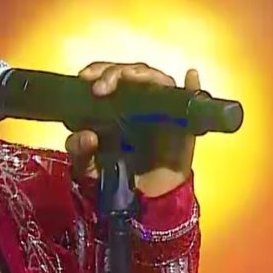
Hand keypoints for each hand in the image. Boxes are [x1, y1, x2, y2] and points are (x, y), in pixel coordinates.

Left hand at [65, 63, 199, 197]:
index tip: (85, 77)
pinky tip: (190, 75)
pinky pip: (191, 103)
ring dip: (144, 76)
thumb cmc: (116, 177)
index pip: (109, 76)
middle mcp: (139, 103)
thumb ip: (80, 151)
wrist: (142, 202)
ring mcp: (163, 112)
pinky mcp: (183, 128)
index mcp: (115, 106)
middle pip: (132, 74)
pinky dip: (192, 87)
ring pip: (158, 82)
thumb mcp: (87, 166)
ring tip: (130, 78)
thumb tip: (87, 136)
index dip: (99, 70)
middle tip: (100, 87)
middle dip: (114, 72)